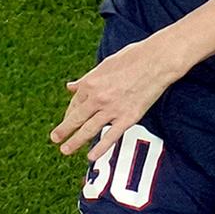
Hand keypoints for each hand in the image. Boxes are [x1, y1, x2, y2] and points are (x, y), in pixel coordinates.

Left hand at [50, 36, 179, 161]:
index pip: (75, 102)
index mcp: (91, 83)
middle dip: (63, 130)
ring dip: (75, 142)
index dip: (70, 113)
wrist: (159, 60)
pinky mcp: (129, 117)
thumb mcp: (106, 64)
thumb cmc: (135, 57)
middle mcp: (98, 98)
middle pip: (76, 118)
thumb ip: (87, 78)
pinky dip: (100, 148)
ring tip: (65, 150)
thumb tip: (71, 87)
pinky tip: (91, 157)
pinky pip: (111, 136)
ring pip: (88, 130)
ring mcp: (112, 109)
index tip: (68, 119)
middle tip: (55, 138)